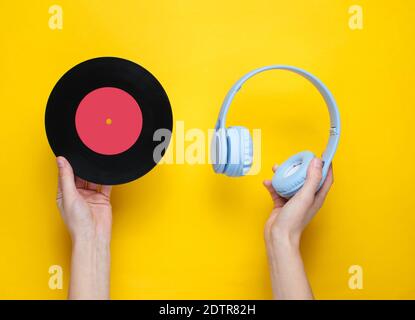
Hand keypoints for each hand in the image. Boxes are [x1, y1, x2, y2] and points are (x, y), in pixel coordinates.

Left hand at [56, 156, 111, 299]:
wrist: (94, 236)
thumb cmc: (77, 222)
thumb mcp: (69, 196)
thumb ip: (66, 177)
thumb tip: (61, 161)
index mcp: (65, 194)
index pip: (65, 175)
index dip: (68, 164)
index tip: (71, 153)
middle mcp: (78, 194)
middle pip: (80, 176)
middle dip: (83, 167)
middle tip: (87, 154)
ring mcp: (91, 196)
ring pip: (93, 179)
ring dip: (95, 172)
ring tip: (97, 161)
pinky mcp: (102, 199)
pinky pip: (105, 185)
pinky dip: (107, 178)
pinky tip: (108, 172)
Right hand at [262, 157, 333, 298]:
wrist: (278, 237)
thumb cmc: (294, 221)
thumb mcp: (305, 196)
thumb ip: (312, 179)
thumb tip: (317, 161)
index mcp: (316, 196)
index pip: (325, 177)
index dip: (326, 165)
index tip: (322, 154)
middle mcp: (306, 198)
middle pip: (306, 178)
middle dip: (301, 167)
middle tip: (295, 159)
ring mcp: (294, 201)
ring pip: (290, 182)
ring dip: (284, 175)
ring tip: (277, 168)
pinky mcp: (282, 204)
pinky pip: (278, 190)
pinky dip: (273, 185)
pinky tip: (268, 182)